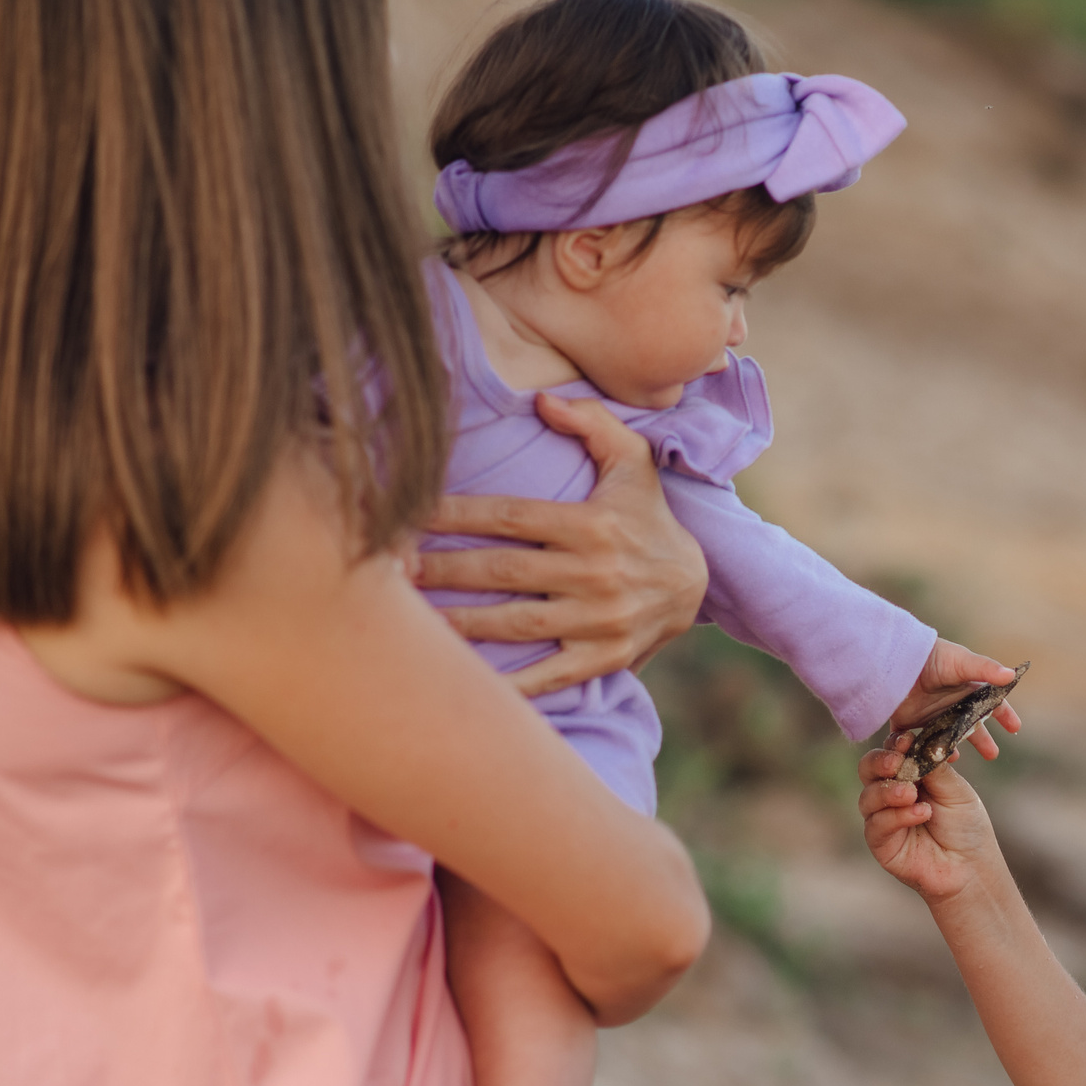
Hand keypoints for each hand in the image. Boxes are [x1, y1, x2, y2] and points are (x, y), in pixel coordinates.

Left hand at [413, 392, 706, 695]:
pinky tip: (468, 686)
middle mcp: (595, 573)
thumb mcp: (634, 460)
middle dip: (442, 570)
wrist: (696, 583)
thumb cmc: (649, 516)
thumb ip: (592, 423)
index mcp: (592, 524)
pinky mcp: (602, 658)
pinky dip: (509, 686)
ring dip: (459, 623)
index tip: (407, 514)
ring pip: (515, 624)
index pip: (509, 517)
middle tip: (389, 570)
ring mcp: (598, 621)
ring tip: (413, 621)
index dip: (455, 514)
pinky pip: (548, 675)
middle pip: (502, 571)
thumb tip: (541, 399)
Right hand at [858, 749, 1003, 905]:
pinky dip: (897, 816)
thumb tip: (916, 744)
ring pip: (867, 797)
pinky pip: (876, 825)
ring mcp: (883, 817)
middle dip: (879, 762)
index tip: (906, 741)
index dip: (894, 744)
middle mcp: (890, 793)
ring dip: (888, 791)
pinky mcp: (880, 843)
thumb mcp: (956, 789)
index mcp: (909, 774)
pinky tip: (921, 814)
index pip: (891, 751)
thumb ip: (934, 767)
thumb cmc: (965, 826)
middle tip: (896, 763)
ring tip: (912, 794)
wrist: (971, 865)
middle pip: (868, 769)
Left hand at [888, 639, 1022, 761]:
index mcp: (967, 688)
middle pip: (971, 725)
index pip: (991, 703)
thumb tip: (1011, 675)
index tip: (1014, 728)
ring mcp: (930, 713)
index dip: (1004, 714)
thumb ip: (986, 669)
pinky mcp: (908, 722)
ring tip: (956, 759)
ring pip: (946, 737)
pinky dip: (923, 753)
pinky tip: (931, 762)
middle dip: (983, 740)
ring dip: (953, 748)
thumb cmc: (933, 657)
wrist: (896, 660)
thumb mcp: (962, 662)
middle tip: (992, 754)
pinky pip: (917, 742)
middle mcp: (950, 702)